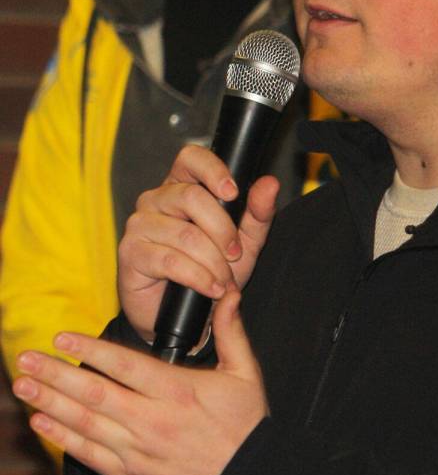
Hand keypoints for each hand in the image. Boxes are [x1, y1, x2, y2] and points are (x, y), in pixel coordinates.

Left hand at [13, 291, 267, 474]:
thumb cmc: (247, 426)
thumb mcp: (245, 374)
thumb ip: (231, 332)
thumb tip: (228, 293)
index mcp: (179, 391)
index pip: (124, 365)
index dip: (90, 349)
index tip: (62, 337)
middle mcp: (153, 420)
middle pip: (94, 394)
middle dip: (55, 375)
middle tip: (26, 358)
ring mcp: (139, 452)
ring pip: (85, 424)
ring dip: (49, 404)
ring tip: (23, 386)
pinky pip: (90, 456)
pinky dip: (63, 438)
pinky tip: (42, 422)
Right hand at [118, 144, 278, 339]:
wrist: (186, 315)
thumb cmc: (211, 271)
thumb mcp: (244, 242)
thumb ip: (258, 212)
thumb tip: (270, 183)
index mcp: (182, 186)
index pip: (191, 158)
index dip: (213, 171)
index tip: (233, 193)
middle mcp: (156, 199)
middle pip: (192, 198)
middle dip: (223, 231)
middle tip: (235, 256)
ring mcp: (140, 224)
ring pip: (185, 234)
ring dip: (213, 263)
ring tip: (224, 282)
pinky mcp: (131, 253)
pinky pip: (170, 260)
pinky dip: (198, 277)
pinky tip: (210, 288)